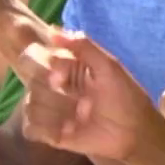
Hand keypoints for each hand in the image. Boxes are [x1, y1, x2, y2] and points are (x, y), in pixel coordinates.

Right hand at [14, 31, 157, 160]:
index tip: (62, 78)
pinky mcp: (48, 132)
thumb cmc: (126, 98)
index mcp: (64, 67)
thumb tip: (52, 30)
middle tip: (80, 103)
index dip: (43, 67)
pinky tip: (67, 131)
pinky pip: (30, 128)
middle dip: (55, 94)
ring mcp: (49, 109)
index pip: (33, 56)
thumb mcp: (109, 67)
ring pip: (30, 104)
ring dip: (56, 113)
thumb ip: (84, 46)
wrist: (134, 133)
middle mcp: (52, 85)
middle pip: (31, 81)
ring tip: (79, 118)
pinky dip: (46, 130)